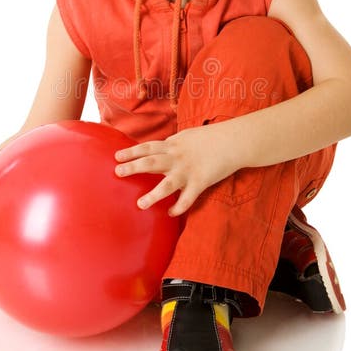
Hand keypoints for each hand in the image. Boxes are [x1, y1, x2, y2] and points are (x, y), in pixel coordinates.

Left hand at [114, 123, 238, 216]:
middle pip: (152, 161)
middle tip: (118, 172)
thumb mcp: (188, 136)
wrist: (234, 141)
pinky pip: (188, 198)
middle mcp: (178, 157)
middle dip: (134, 167)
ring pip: (167, 184)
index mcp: (174, 144)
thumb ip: (173, 144)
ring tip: (140, 204)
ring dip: (153, 195)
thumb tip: (159, 149)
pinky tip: (170, 214)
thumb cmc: (211, 138)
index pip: (148, 147)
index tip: (117, 156)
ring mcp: (189, 170)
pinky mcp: (201, 182)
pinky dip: (179, 207)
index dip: (132, 151)